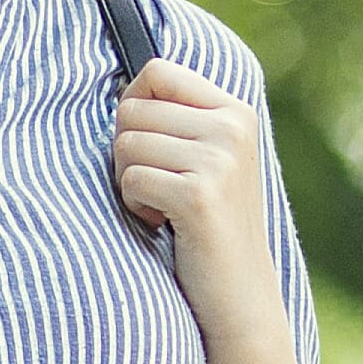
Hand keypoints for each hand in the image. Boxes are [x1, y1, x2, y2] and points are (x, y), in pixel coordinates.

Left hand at [113, 56, 284, 334]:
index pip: (157, 69)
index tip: (147, 143)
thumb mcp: (209, 160)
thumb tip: (121, 91)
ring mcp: (220, 160)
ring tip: (163, 206)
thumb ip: (178, 119)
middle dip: (128, 150)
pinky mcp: (199, 194)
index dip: (133, 103)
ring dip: (129, 180)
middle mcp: (232, 128)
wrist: (241, 294)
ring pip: (126, 143)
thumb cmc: (210, 226)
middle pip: (133, 108)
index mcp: (236, 111)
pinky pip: (131, 179)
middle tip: (158, 184)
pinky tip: (165, 223)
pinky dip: (136, 205)